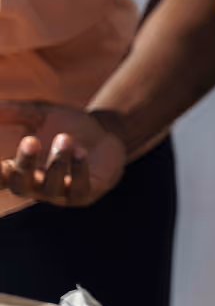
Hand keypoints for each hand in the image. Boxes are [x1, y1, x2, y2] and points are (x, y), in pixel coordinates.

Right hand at [0, 102, 126, 205]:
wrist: (107, 133)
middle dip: (24, 162)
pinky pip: (78, 189)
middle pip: (20, 184)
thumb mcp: (42, 114)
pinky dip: (78, 171)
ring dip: (57, 161)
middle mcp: (35, 186)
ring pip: (50, 188)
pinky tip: (80, 152)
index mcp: (19, 169)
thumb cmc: (68, 126)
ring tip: (64, 138)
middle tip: (30, 140)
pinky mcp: (84, 194)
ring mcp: (60, 193)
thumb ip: (16, 111)